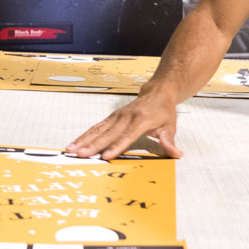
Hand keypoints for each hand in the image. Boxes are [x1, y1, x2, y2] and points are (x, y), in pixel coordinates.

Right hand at [66, 94, 182, 160]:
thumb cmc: (163, 110)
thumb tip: (177, 154)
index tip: (106, 156)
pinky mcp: (111, 117)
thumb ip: (169, 142)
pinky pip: (96, 127)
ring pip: (98, 130)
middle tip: (81, 154)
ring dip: (84, 140)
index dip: (116, 147)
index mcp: (141, 120)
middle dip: (93, 145)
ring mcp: (117, 116)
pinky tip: (75, 143)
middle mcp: (126, 117)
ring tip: (71, 149)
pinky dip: (85, 135)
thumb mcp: (170, 126)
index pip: (126, 136)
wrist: (157, 92)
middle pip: (108, 134)